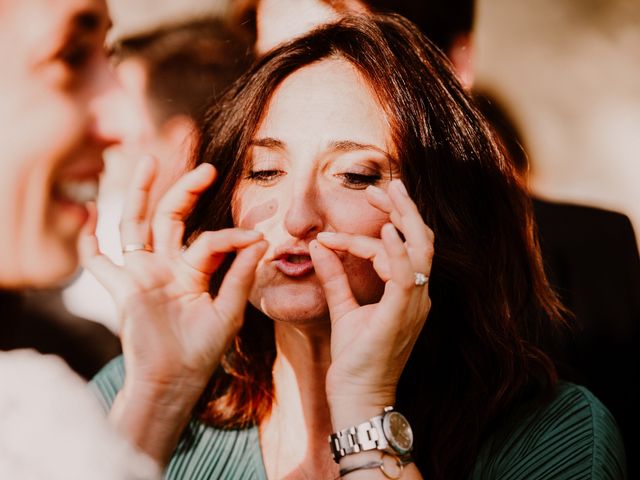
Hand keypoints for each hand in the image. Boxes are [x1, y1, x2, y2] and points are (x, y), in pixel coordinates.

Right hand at [79, 157, 266, 461]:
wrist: (175, 382)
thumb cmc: (203, 350)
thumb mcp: (229, 311)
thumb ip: (241, 277)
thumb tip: (261, 241)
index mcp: (193, 271)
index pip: (210, 240)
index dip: (233, 236)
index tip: (259, 236)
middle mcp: (166, 266)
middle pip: (170, 218)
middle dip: (186, 191)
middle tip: (207, 169)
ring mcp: (141, 274)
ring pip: (135, 225)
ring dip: (140, 194)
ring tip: (148, 161)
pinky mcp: (122, 289)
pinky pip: (99, 262)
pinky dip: (89, 241)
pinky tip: (89, 215)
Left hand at [311, 180, 432, 425]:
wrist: (356, 395)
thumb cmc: (354, 357)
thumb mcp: (342, 308)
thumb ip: (334, 277)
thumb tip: (317, 246)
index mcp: (407, 293)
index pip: (399, 250)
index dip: (370, 233)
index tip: (331, 233)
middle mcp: (418, 295)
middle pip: (421, 240)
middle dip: (403, 209)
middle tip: (382, 187)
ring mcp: (413, 304)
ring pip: (420, 250)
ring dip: (403, 218)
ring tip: (386, 193)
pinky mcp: (401, 314)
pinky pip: (407, 275)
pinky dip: (398, 251)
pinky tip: (384, 230)